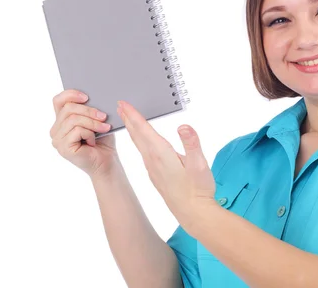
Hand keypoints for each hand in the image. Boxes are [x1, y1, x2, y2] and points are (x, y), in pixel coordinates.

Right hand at [50, 89, 117, 177]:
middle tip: (104, 116)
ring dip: (93, 123)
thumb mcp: (95, 119)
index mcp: (61, 121)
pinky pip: (77, 131)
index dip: (71, 94)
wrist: (107, 161)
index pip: (58, 100)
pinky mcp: (63, 148)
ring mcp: (57, 140)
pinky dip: (90, 133)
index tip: (87, 96)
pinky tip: (94, 141)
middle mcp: (55, 130)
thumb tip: (91, 95)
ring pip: (74, 119)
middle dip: (89, 111)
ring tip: (104, 128)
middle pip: (68, 109)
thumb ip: (89, 108)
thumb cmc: (102, 141)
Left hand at [116, 100, 215, 232]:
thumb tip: (183, 126)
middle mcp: (153, 160)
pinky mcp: (156, 175)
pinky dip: (139, 142)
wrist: (193, 213)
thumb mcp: (199, 164)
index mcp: (162, 154)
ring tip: (127, 119)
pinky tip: (142, 142)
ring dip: (132, 130)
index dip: (133, 115)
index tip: (123, 104)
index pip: (144, 130)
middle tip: (119, 106)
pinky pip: (143, 153)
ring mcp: (153, 169)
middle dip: (128, 119)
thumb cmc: (198, 189)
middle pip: (137, 135)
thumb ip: (191, 143)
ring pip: (139, 144)